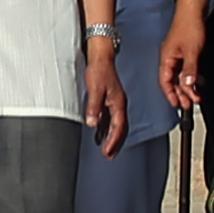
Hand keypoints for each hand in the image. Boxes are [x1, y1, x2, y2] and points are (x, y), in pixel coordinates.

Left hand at [83, 40, 126, 156]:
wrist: (101, 57)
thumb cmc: (99, 70)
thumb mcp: (95, 89)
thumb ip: (94, 107)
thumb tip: (93, 123)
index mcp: (118, 103)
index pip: (118, 127)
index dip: (113, 141)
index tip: (107, 152)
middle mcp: (119, 104)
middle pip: (120, 128)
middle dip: (115, 143)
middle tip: (109, 156)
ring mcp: (115, 102)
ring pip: (115, 124)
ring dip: (111, 137)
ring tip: (106, 149)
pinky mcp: (109, 99)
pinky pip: (110, 118)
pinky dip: (106, 128)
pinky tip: (99, 133)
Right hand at [156, 7, 205, 112]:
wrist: (193, 12)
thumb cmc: (189, 27)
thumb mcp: (192, 52)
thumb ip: (189, 70)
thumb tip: (187, 85)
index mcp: (166, 59)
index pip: (165, 81)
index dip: (171, 94)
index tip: (178, 104)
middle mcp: (169, 58)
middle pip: (172, 81)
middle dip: (180, 94)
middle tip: (188, 104)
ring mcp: (176, 55)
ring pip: (179, 76)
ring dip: (187, 86)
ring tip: (195, 96)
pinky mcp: (183, 51)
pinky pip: (185, 69)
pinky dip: (190, 77)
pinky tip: (198, 81)